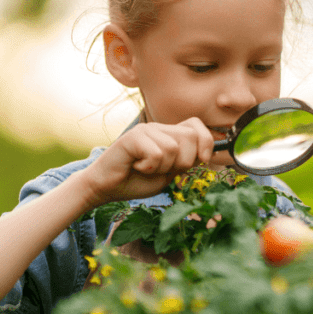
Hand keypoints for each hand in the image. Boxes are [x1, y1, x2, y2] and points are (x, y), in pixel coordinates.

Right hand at [78, 118, 214, 206]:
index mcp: (169, 134)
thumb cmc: (137, 181)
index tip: (202, 160)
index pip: (196, 125)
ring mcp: (145, 130)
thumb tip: (206, 155)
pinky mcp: (133, 137)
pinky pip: (156, 154)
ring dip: (163, 167)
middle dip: (184, 161)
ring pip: (173, 148)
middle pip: (190, 137)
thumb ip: (186, 162)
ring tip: (147, 168)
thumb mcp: (169, 173)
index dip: (206, 142)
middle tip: (165, 170)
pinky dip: (149, 167)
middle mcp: (159, 128)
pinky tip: (136, 167)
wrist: (106, 188)